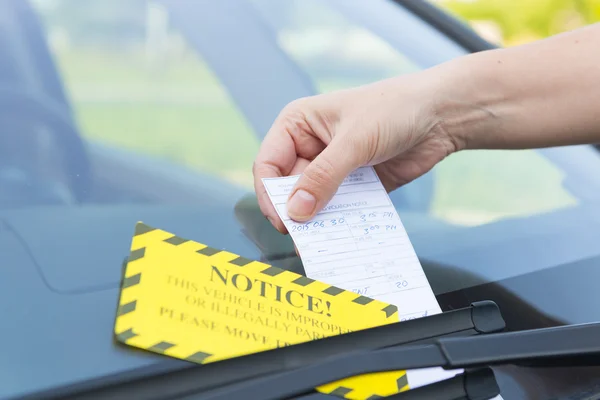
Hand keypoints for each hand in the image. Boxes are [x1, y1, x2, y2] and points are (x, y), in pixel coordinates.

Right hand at [253, 73, 462, 232]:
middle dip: (296, 212)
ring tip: (323, 245)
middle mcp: (310, 147)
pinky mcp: (355, 184)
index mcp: (298, 125)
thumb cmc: (394, 108)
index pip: (268, 164)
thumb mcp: (355, 140)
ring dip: (318, 222)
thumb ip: (324, 177)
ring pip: (314, 202)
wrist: (442, 114)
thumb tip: (297, 212)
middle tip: (304, 239)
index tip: (284, 221)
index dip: (270, 194)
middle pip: (289, 188)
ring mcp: (333, 167)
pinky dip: (341, 222)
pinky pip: (341, 208)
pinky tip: (345, 237)